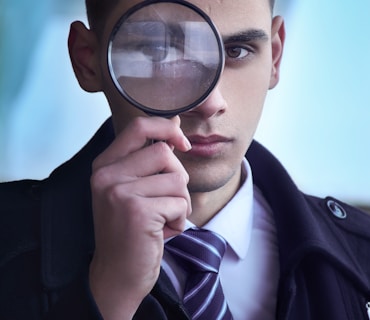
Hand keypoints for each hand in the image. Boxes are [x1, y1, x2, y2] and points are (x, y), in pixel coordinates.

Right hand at [89, 116, 191, 318]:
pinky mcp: (137, 211)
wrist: (118, 274)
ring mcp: (119, 192)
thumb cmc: (132, 230)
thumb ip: (148, 158)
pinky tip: (163, 231)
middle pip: (164, 153)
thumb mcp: (132, 189)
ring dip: (181, 201)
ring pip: (177, 178)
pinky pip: (180, 202)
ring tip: (164, 218)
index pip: (139, 126)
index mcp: (105, 165)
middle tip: (168, 201)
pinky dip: (180, 219)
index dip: (167, 127)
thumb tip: (176, 123)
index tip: (182, 142)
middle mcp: (107, 175)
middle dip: (178, 178)